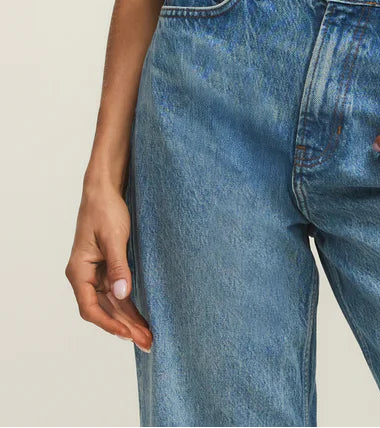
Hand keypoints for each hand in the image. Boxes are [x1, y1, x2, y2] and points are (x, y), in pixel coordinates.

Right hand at [65, 181, 152, 351]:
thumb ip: (118, 266)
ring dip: (128, 320)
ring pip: (112, 303)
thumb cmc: (105, 210)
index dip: (109, 323)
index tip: (127, 334)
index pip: (91, 307)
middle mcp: (85, 276)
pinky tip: (140, 317)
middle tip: (147, 342)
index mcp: (79, 271)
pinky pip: (117, 292)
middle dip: (124, 327)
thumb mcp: (113, 238)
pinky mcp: (107, 267)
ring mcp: (96, 273)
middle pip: (104, 309)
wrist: (104, 190)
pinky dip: (129, 305)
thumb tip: (122, 294)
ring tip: (147, 336)